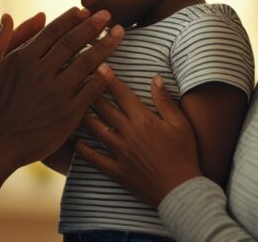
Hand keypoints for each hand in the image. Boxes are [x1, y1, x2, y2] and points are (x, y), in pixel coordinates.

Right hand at [0, 7, 122, 171]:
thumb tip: (7, 17)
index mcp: (22, 59)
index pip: (53, 31)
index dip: (70, 19)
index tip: (83, 11)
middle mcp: (41, 72)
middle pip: (73, 42)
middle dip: (93, 25)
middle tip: (108, 14)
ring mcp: (56, 93)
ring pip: (86, 63)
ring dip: (105, 46)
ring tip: (119, 34)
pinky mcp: (67, 114)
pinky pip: (90, 92)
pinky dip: (101, 79)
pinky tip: (111, 70)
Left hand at [77, 69, 201, 206]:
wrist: (181, 191)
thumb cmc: (185, 154)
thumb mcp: (180, 124)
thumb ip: (164, 100)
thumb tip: (155, 77)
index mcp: (143, 120)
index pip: (122, 94)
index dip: (109, 78)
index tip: (99, 66)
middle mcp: (128, 133)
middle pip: (104, 108)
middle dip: (91, 91)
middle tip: (79, 80)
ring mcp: (120, 152)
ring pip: (96, 129)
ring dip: (84, 116)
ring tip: (72, 104)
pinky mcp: (116, 170)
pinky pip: (94, 158)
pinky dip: (82, 149)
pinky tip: (73, 141)